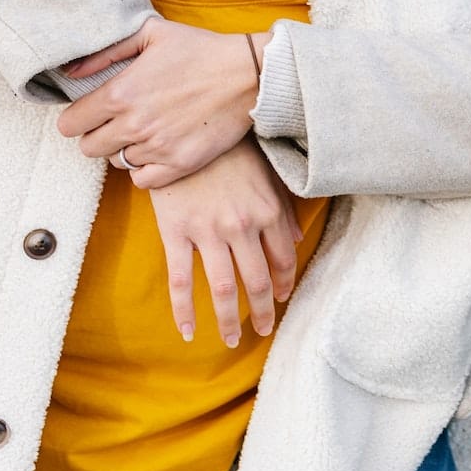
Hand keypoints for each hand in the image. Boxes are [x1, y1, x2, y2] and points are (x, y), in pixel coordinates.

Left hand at [58, 17, 270, 187]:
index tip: (92, 113)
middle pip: (89, 148)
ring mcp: (157, 147)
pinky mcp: (180, 163)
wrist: (250, 73)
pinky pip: (143, 180)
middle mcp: (133, 124)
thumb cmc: (202, 49)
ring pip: (118, 162)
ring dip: (126, 149)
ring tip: (146, 132)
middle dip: (99, 135)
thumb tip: (70, 73)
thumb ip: (106, 51)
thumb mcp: (152, 33)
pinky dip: (146, 169)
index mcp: (119, 93)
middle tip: (118, 123)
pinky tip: (158, 150)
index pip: (69, 124)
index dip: (78, 118)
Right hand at [146, 135, 301, 347]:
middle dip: (262, 312)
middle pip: (257, 281)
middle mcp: (242, 226)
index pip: (283, 260)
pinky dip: (185, 310)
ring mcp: (208, 232)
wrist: (185, 130)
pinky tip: (188, 331)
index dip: (285, 284)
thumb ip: (282, 209)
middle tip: (264, 330)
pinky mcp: (176, 232)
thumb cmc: (229, 152)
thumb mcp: (266, 175)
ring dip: (228, 320)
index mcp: (268, 211)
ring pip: (224, 288)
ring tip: (230, 340)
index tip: (282, 300)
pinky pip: (181, 280)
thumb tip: (295, 239)